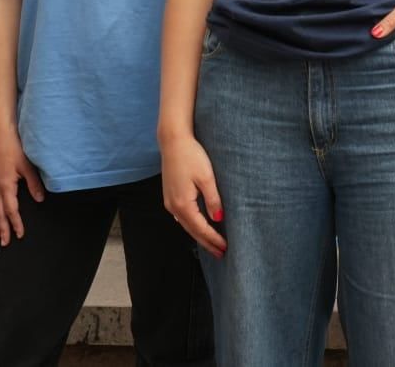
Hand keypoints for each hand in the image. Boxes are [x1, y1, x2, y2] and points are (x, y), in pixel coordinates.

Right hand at [0, 133, 43, 245]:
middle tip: (4, 243)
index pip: (11, 210)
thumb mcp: (28, 166)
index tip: (20, 234)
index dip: (16, 223)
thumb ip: (34, 183)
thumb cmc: (15, 150)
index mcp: (5, 186)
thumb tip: (40, 199)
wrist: (1, 137)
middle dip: (2, 229)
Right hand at [161, 132, 225, 257]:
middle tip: (220, 254)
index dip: (213, 239)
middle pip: (192, 231)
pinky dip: (192, 224)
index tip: (225, 248)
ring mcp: (169, 201)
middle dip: (206, 243)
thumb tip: (219, 218)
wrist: (173, 141)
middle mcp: (173, 206)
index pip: (200, 229)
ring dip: (199, 235)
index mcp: (182, 204)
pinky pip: (182, 216)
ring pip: (186, 224)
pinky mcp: (170, 195)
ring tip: (212, 244)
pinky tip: (199, 226)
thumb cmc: (192, 156)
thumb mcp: (207, 178)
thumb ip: (213, 199)